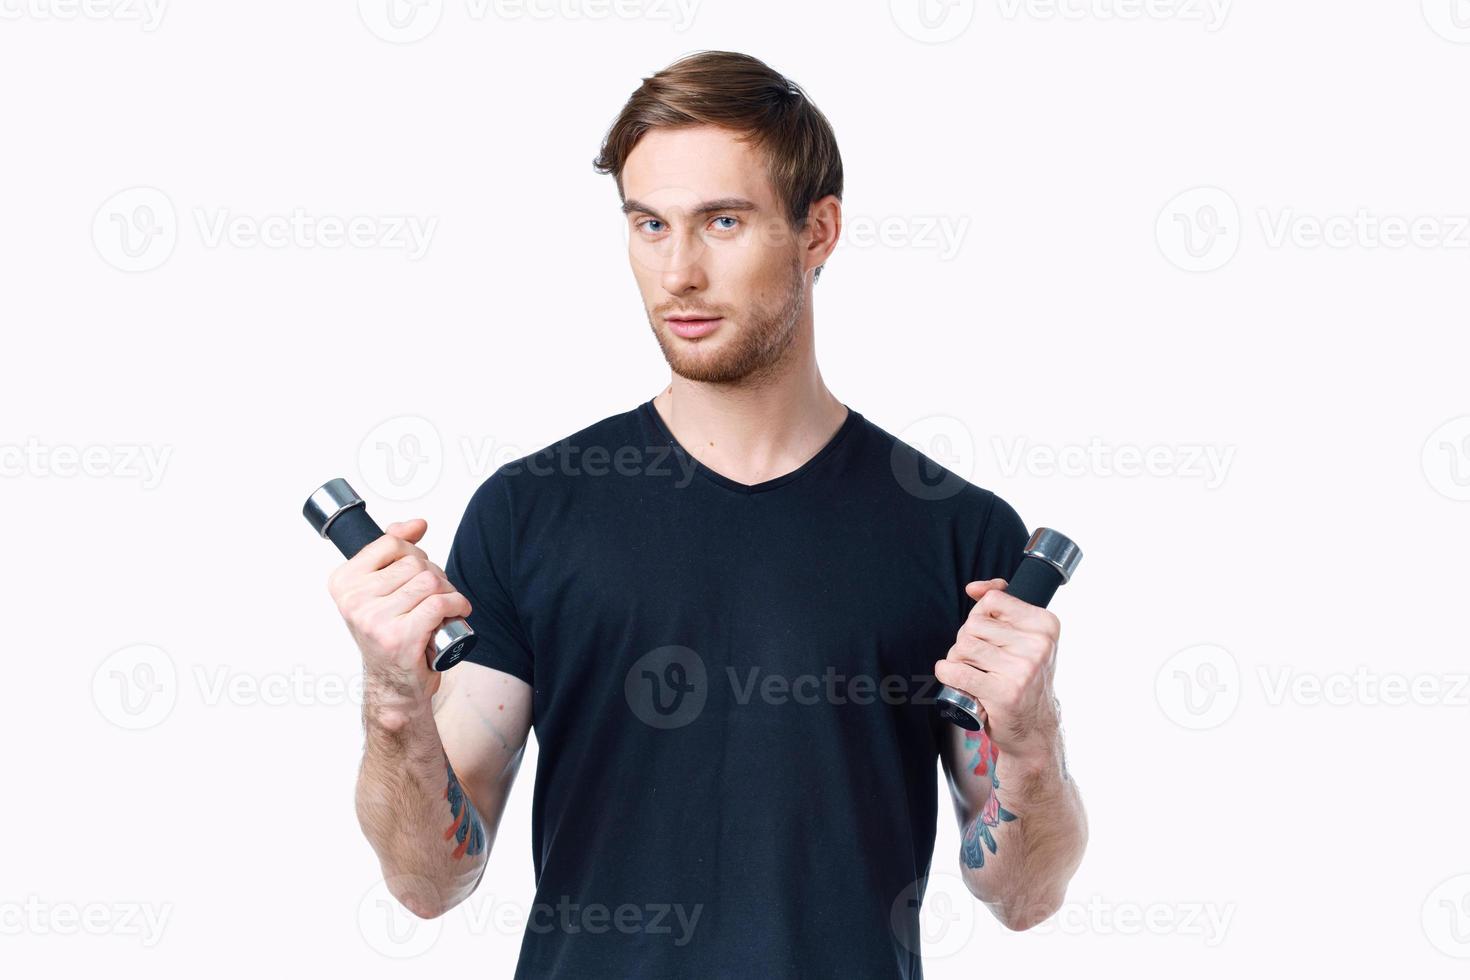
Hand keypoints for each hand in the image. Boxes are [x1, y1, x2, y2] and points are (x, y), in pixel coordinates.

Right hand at [325, 518, 471, 716]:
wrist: (394, 684)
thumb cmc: (390, 634)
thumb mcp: (382, 589)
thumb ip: (393, 549)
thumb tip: (417, 524)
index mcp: (343, 583)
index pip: (390, 542)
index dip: (413, 552)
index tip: (416, 570)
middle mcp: (353, 602)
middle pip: (414, 562)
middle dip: (434, 574)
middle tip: (432, 596)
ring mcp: (375, 620)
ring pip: (430, 581)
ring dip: (447, 591)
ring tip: (443, 606)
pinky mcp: (400, 638)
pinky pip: (440, 603)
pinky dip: (458, 604)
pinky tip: (458, 612)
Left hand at [935, 578, 1061, 765]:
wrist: (1034, 727)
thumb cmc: (1023, 678)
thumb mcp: (1026, 637)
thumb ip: (1003, 604)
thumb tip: (974, 588)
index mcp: (1046, 625)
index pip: (994, 600)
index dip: (980, 614)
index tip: (987, 633)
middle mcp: (1038, 645)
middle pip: (973, 624)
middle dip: (966, 640)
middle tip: (979, 660)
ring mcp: (1023, 670)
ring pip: (963, 646)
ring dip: (957, 659)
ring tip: (973, 671)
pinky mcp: (1004, 693)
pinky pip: (956, 671)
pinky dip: (946, 673)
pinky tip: (954, 678)